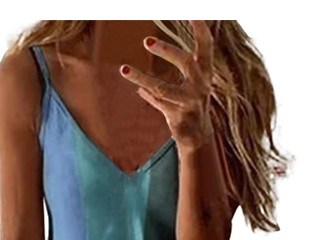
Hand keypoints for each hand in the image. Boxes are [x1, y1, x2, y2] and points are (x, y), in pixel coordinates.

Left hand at [120, 20, 214, 151]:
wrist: (198, 136)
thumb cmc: (192, 102)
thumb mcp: (190, 81)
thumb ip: (180, 62)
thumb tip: (159, 45)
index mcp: (205, 72)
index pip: (206, 47)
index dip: (200, 29)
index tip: (192, 13)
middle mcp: (201, 86)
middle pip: (185, 63)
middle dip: (167, 51)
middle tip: (146, 41)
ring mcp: (190, 103)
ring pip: (162, 88)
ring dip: (141, 78)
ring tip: (124, 69)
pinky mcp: (178, 117)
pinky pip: (158, 102)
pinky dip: (148, 94)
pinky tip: (139, 89)